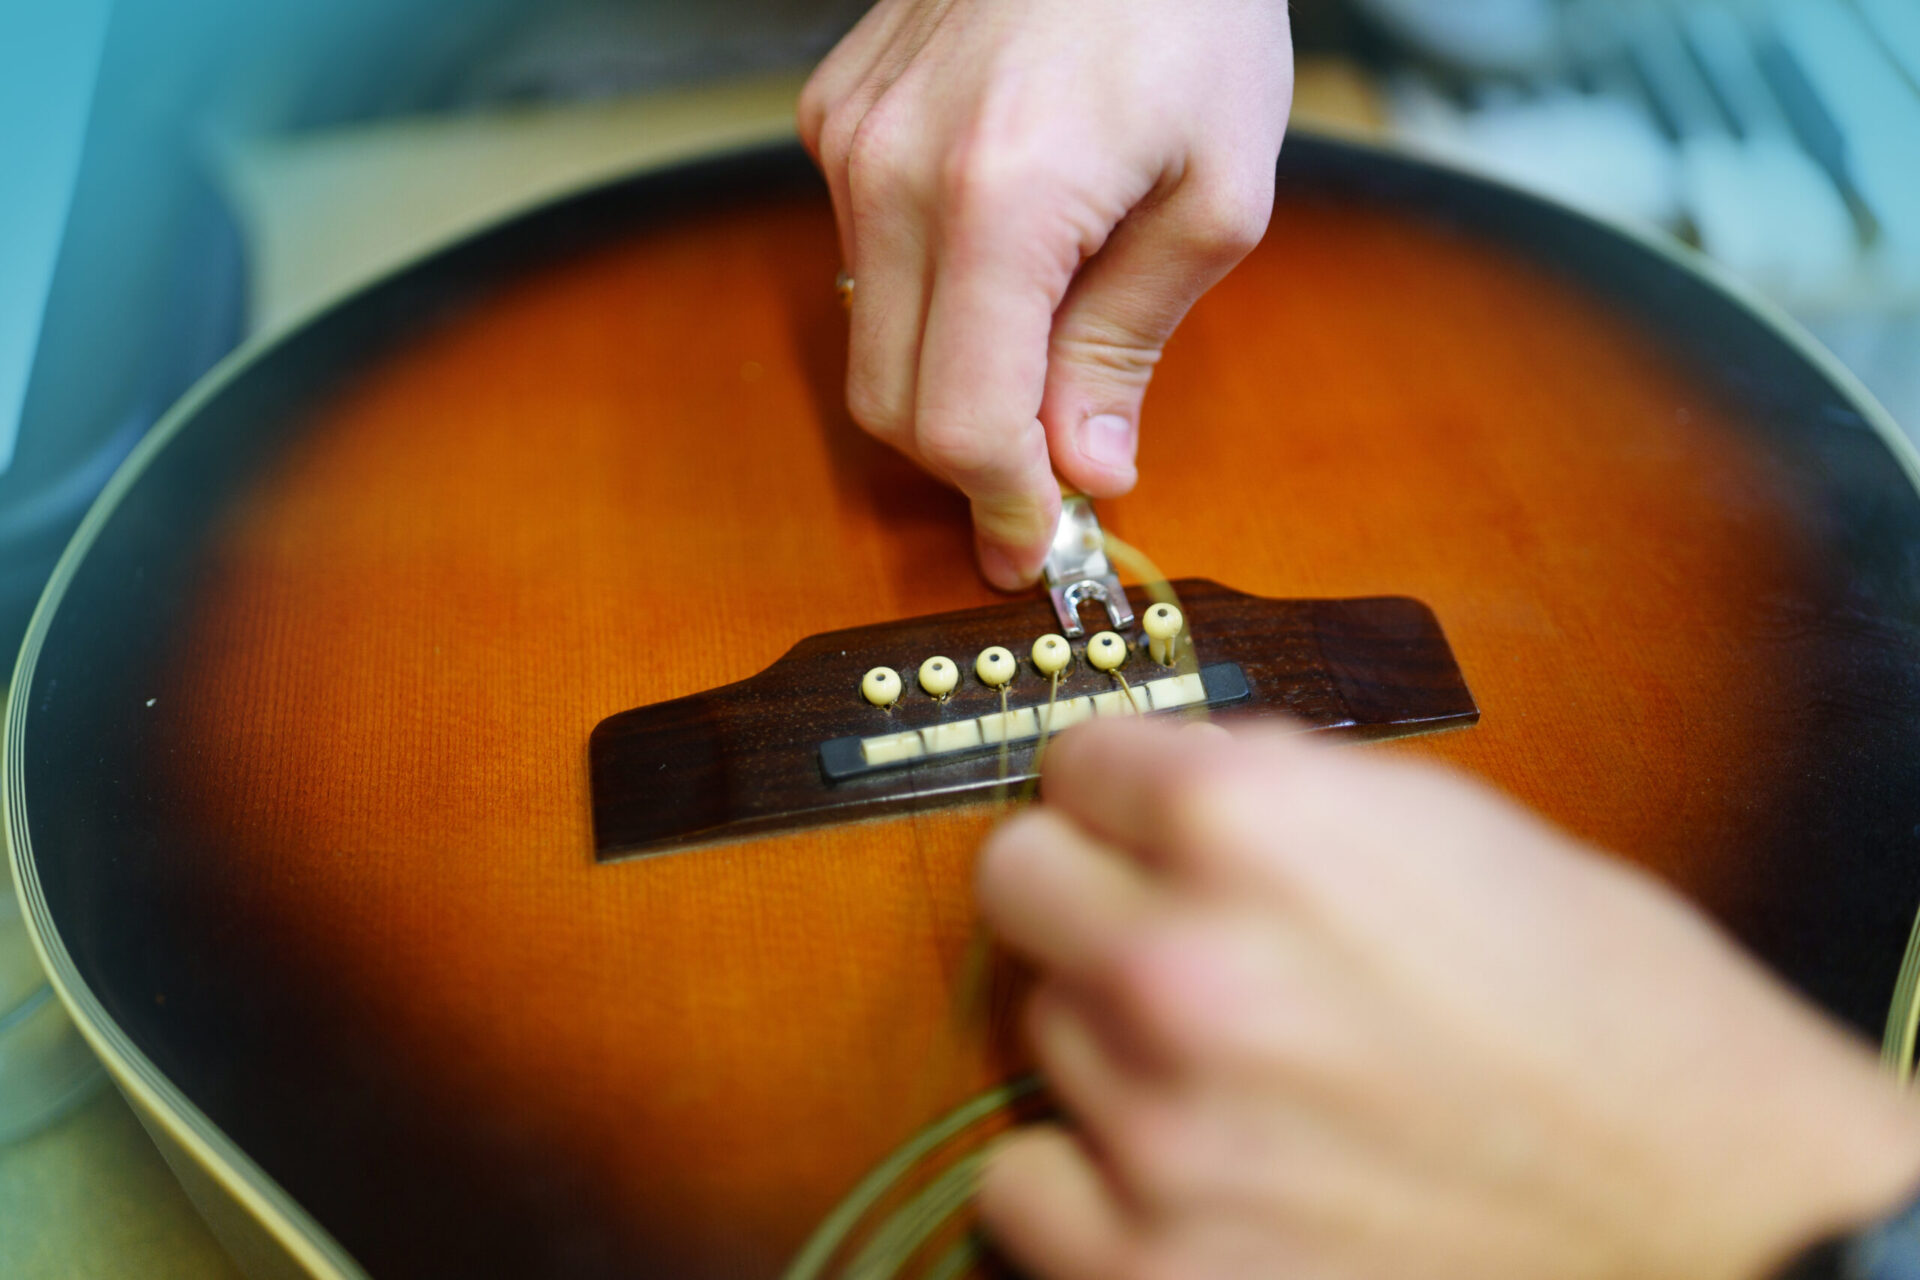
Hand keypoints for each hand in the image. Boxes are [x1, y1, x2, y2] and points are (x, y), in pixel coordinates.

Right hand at [797, 1, 1292, 587]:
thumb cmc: (1193, 8)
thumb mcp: (1215, 194)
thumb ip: (1129, 342)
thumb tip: (1084, 470)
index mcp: (1000, 200)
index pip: (962, 420)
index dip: (1002, 506)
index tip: (1037, 549)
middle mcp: (892, 172)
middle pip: (891, 400)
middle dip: (967, 463)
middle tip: (1044, 488)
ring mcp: (850, 138)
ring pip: (866, 334)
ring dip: (947, 379)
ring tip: (1044, 353)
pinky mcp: (836, 113)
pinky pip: (861, 254)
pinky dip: (925, 296)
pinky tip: (1001, 256)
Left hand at [975, 719, 1919, 1279]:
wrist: (1718, 1227)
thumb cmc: (1615, 1024)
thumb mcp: (1452, 832)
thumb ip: (1279, 795)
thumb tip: (1165, 786)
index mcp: (1255, 821)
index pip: (1076, 762)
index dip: (1123, 793)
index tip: (1141, 823)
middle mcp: (1181, 963)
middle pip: (1020, 881)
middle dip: (1095, 897)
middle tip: (1180, 940)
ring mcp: (1156, 1127)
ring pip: (1038, 1028)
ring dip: (1114, 1039)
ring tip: (1243, 1071)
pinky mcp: (1150, 1268)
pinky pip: (1024, 1184)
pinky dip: (1092, 1177)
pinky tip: (1189, 1172)